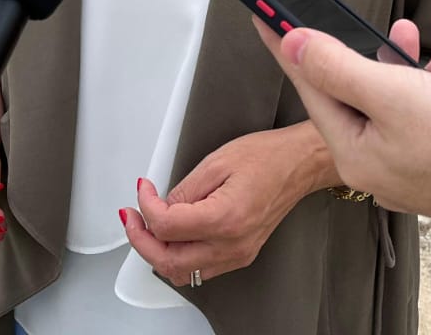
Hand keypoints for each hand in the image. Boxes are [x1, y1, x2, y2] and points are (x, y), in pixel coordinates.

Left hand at [120, 122, 332, 286]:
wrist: (299, 165)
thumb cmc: (267, 157)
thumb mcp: (216, 162)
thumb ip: (184, 189)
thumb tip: (160, 206)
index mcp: (225, 218)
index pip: (166, 226)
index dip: (145, 206)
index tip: (143, 189)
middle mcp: (232, 244)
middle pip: (168, 261)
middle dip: (141, 239)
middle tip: (131, 216)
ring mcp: (238, 254)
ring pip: (182, 272)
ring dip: (158, 252)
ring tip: (147, 225)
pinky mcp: (241, 255)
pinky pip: (200, 269)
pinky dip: (179, 256)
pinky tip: (173, 234)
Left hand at [258, 18, 430, 227]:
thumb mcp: (392, 92)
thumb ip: (337, 67)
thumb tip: (293, 44)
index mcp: (353, 152)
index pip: (309, 88)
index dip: (287, 46)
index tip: (264, 16)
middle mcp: (375, 166)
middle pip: (350, 95)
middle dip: (360, 52)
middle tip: (366, 22)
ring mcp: (407, 170)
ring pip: (388, 103)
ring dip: (400, 65)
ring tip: (414, 36)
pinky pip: (419, 118)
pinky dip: (428, 87)